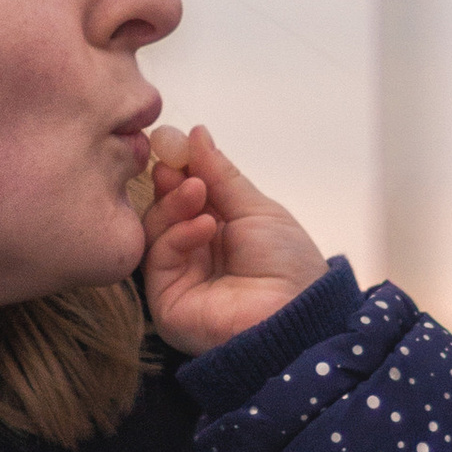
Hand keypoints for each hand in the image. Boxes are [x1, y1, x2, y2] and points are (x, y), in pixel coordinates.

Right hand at [140, 124, 327, 355]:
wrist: (296, 317)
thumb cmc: (288, 264)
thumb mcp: (257, 209)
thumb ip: (221, 175)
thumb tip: (196, 133)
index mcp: (221, 232)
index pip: (187, 196)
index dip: (180, 169)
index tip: (174, 143)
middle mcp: (196, 254)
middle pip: (165, 211)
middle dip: (170, 184)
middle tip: (174, 164)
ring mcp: (179, 277)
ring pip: (155, 231)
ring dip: (173, 205)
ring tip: (196, 191)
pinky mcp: (165, 300)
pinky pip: (158, 258)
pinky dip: (178, 235)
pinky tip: (204, 226)